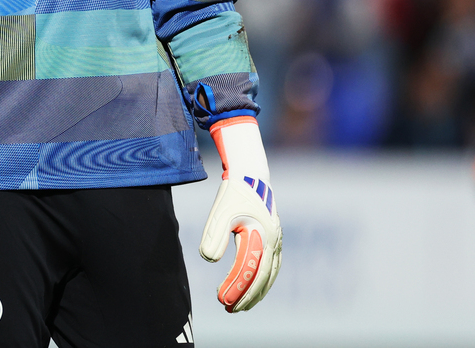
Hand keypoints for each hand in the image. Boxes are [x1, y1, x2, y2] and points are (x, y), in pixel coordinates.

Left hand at [199, 116, 282, 311]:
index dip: (236, 287)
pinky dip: (263, 280)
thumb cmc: (234, 192)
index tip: (222, 300)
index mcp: (261, 236)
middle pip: (262, 277)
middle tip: (230, 310)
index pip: (249, 270)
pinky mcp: (274, 239)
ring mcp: (276, 241)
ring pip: (269, 275)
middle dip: (247, 296)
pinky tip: (252, 288)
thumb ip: (214, 235)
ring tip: (240, 306)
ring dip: (256, 292)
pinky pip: (272, 267)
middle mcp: (273, 241)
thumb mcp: (220, 212)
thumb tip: (208, 259)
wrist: (251, 174)